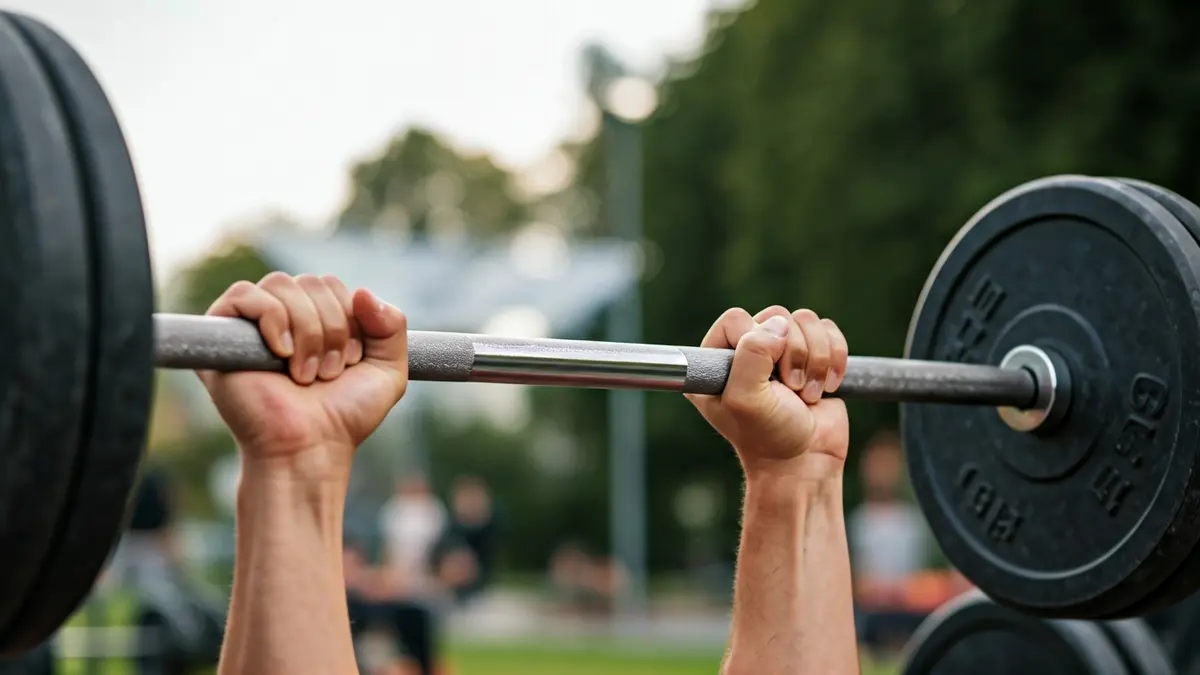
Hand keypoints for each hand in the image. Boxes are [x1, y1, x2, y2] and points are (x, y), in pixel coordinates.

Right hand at [199, 273, 408, 477]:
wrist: (310, 447)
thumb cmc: (344, 415)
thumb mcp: (387, 370)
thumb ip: (391, 325)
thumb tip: (362, 291)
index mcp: (314, 320)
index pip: (331, 285)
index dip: (349, 317)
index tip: (350, 361)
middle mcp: (281, 318)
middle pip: (310, 282)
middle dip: (331, 326)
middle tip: (329, 372)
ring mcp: (249, 326)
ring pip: (282, 285)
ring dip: (307, 330)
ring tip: (306, 374)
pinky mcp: (220, 336)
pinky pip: (245, 294)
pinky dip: (273, 319)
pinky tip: (282, 353)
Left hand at [686, 306, 849, 478]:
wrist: (806, 462)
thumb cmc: (769, 436)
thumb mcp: (746, 400)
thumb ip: (751, 355)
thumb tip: (778, 324)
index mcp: (717, 360)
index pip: (736, 319)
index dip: (755, 342)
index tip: (765, 378)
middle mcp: (746, 350)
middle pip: (776, 316)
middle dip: (792, 355)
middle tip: (790, 390)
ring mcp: (781, 351)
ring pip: (806, 321)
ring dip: (815, 360)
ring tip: (806, 394)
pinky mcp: (812, 354)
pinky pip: (829, 331)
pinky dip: (835, 358)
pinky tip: (827, 386)